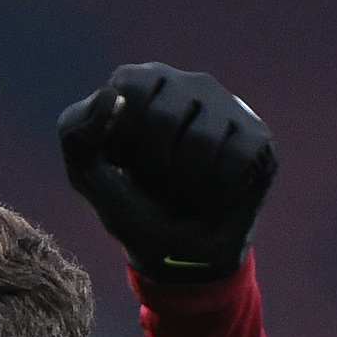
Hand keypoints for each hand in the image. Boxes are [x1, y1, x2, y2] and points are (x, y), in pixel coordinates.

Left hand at [59, 63, 276, 282]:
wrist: (177, 253)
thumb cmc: (131, 205)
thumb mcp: (87, 175)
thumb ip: (77, 133)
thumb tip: (113, 96)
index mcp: (143, 83)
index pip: (129, 87)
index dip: (122, 137)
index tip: (124, 161)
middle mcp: (188, 85)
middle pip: (163, 117)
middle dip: (152, 166)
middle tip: (157, 179)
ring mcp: (228, 108)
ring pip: (202, 140)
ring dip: (184, 184)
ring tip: (184, 188)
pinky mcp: (258, 138)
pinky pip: (236, 160)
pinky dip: (215, 192)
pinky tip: (211, 195)